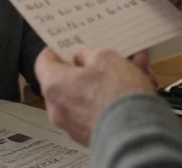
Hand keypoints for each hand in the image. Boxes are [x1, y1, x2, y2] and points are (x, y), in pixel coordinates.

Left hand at [35, 48, 155, 145]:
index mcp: (54, 85)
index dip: (57, 50)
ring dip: (109, 82)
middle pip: (71, 79)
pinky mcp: (90, 136)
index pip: (44, 62)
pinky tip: (137, 89)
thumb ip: (88, 54)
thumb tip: (84, 58)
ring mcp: (73, 126)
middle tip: (113, 56)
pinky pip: (98, 111)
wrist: (137, 136)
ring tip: (136, 70)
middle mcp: (58, 109)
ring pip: (89, 95)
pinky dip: (112, 100)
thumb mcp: (105, 57)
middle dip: (95, 66)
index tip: (68, 45)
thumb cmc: (117, 96)